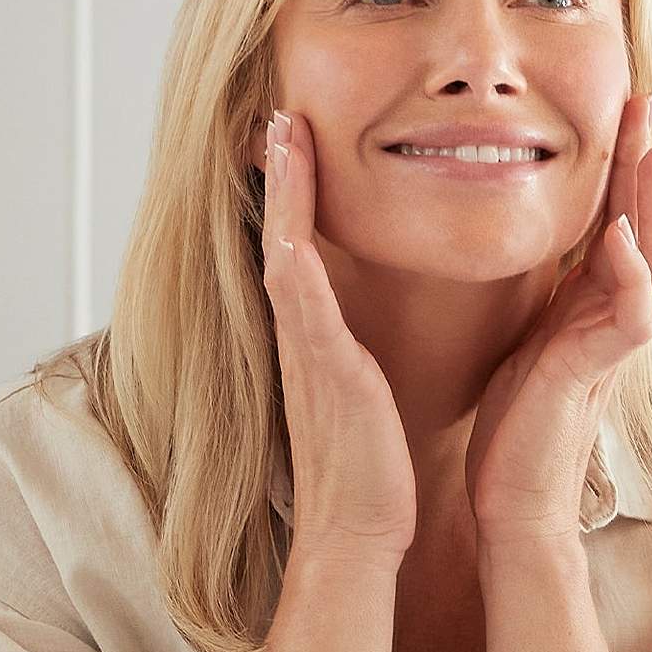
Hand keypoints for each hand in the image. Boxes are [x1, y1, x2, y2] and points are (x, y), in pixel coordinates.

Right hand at [260, 109, 416, 564]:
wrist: (359, 535)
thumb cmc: (372, 476)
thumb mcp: (371, 402)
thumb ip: (363, 367)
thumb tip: (370, 350)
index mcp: (319, 343)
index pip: (302, 254)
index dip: (298, 199)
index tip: (299, 145)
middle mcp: (303, 338)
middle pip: (281, 237)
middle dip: (280, 176)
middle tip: (278, 115)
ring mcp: (306, 351)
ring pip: (284, 251)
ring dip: (282, 192)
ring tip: (282, 131)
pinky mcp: (324, 371)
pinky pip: (299, 299)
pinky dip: (290, 250)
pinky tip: (288, 217)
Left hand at [465, 92, 651, 549]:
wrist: (511, 505)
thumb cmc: (508, 432)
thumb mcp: (517, 339)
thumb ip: (533, 295)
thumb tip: (512, 245)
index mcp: (588, 305)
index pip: (615, 216)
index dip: (619, 162)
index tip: (618, 106)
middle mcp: (610, 318)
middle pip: (647, 225)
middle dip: (647, 161)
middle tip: (645, 100)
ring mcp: (610, 345)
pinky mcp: (596, 373)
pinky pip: (633, 315)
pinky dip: (634, 272)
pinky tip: (623, 234)